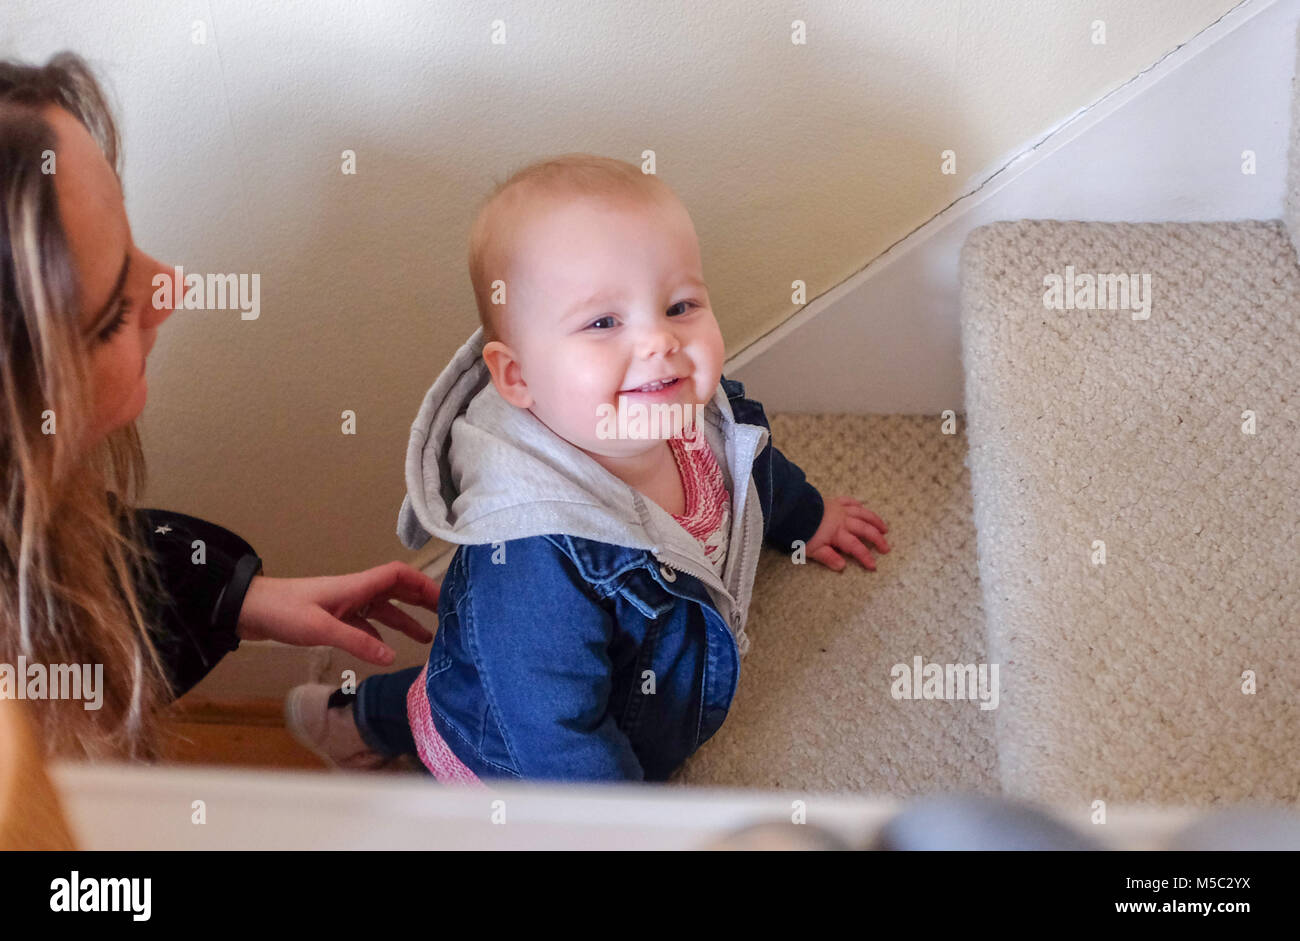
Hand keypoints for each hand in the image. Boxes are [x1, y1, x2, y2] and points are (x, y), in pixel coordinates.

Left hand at [235, 560, 437, 665]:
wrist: (248, 610)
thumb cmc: (283, 612)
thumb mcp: (321, 629)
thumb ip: (357, 641)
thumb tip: (392, 657)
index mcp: (356, 586)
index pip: (398, 575)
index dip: (422, 583)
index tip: (444, 598)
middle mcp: (355, 592)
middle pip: (397, 591)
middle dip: (422, 600)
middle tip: (447, 615)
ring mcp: (345, 605)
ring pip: (383, 610)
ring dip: (405, 620)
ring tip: (427, 638)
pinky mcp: (334, 618)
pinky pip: (366, 624)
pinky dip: (380, 634)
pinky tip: (387, 649)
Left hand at [805, 496, 889, 571]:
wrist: (791, 509)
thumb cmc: (800, 531)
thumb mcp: (811, 549)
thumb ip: (828, 557)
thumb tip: (842, 566)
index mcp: (838, 533)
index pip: (856, 547)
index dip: (866, 557)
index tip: (873, 566)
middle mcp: (843, 520)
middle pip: (865, 529)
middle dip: (877, 539)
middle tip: (886, 547)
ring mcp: (839, 509)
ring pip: (862, 513)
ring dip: (875, 521)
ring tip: (884, 528)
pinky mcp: (833, 501)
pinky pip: (849, 501)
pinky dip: (858, 504)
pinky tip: (863, 507)